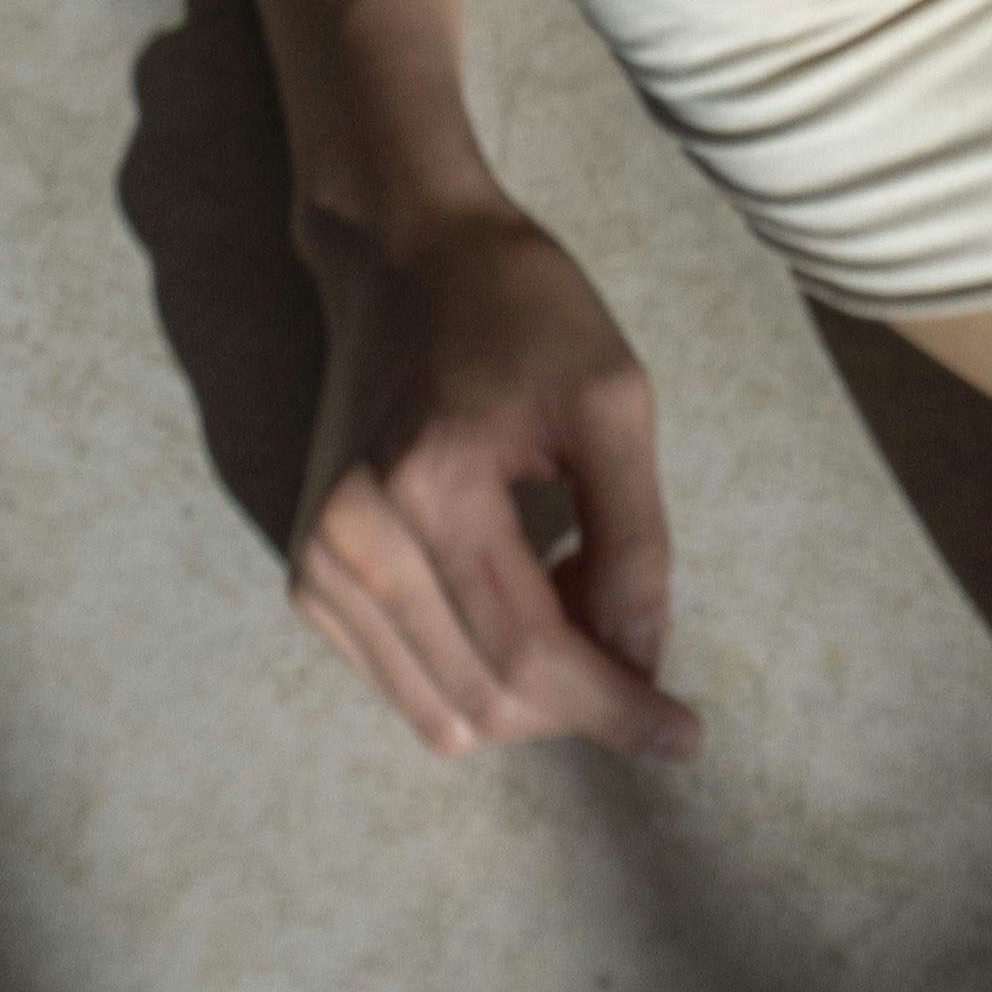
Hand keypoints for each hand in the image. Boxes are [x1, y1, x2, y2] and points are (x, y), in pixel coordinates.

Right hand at [289, 199, 700, 764]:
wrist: (400, 258)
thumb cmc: (518, 310)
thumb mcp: (613, 397)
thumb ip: (635, 537)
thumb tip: (640, 661)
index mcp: (428, 484)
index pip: (530, 654)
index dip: (616, 708)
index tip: (685, 734)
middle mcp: (352, 539)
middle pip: (485, 700)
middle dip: (580, 709)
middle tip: (645, 666)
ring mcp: (316, 565)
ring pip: (443, 712)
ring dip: (529, 699)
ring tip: (579, 611)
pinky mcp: (306, 577)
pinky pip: (405, 685)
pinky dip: (475, 676)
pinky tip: (518, 604)